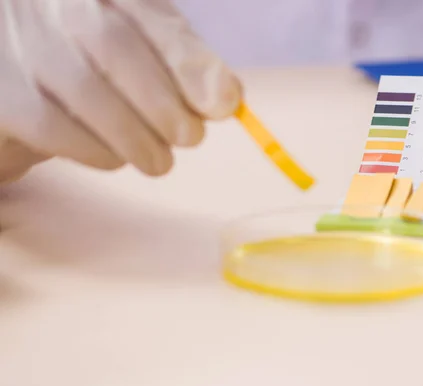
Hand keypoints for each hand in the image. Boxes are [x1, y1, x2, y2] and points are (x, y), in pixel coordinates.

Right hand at [0, 0, 241, 181]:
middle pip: (114, 45)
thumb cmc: (94, 65)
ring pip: (84, 89)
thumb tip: (227, 100)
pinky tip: (113, 157)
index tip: (226, 106)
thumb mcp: (147, 51)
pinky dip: (94, 151)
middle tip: (190, 139)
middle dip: (164, 103)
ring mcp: (16, 40)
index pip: (149, 16)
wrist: (23, 84)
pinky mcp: (0, 91)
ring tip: (158, 160)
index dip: (190, 63)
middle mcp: (51, 1)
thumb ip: (187, 66)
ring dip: (135, 137)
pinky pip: (50, 125)